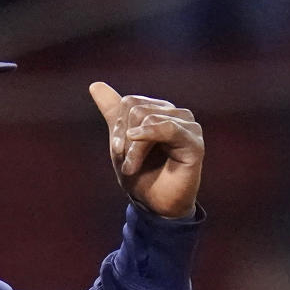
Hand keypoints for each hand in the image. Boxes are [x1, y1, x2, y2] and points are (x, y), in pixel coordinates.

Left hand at [89, 81, 203, 217]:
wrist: (154, 205)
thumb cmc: (141, 174)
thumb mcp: (121, 141)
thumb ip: (113, 112)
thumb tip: (95, 84)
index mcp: (161, 111)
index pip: (130, 102)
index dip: (118, 126)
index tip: (117, 150)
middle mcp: (177, 114)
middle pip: (137, 108)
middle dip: (124, 137)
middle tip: (126, 162)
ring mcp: (188, 127)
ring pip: (147, 118)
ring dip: (133, 148)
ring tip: (132, 167)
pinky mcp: (194, 143)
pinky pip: (168, 128)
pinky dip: (146, 140)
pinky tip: (134, 158)